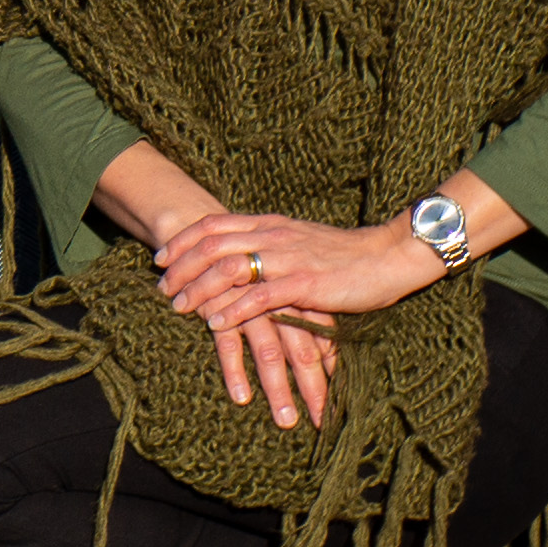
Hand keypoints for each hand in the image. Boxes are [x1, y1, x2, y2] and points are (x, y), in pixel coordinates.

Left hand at [157, 206, 449, 427]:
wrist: (387, 257)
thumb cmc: (344, 254)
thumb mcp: (298, 240)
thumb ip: (269, 244)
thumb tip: (241, 254)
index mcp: (270, 224)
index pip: (213, 224)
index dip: (182, 240)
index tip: (160, 257)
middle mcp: (273, 236)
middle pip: (212, 244)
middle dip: (181, 266)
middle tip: (161, 287)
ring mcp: (288, 259)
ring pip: (229, 268)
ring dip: (199, 288)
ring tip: (179, 306)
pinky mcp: (305, 285)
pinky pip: (260, 296)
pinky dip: (233, 309)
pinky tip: (215, 323)